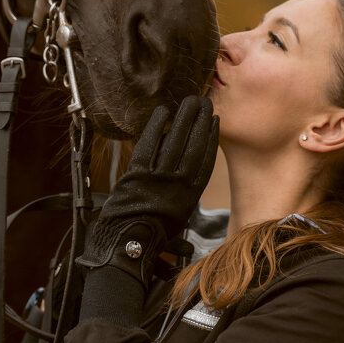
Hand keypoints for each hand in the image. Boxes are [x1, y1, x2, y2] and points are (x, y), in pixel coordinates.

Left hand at [76, 96, 218, 285]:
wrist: (129, 241)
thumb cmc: (154, 230)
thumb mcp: (179, 213)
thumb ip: (185, 190)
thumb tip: (186, 163)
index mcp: (191, 195)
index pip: (205, 160)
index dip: (211, 138)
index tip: (214, 122)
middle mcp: (178, 184)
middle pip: (193, 145)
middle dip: (200, 121)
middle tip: (204, 102)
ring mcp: (158, 178)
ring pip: (175, 141)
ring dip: (184, 118)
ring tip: (190, 101)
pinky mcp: (138, 174)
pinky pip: (149, 145)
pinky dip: (156, 126)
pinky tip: (163, 112)